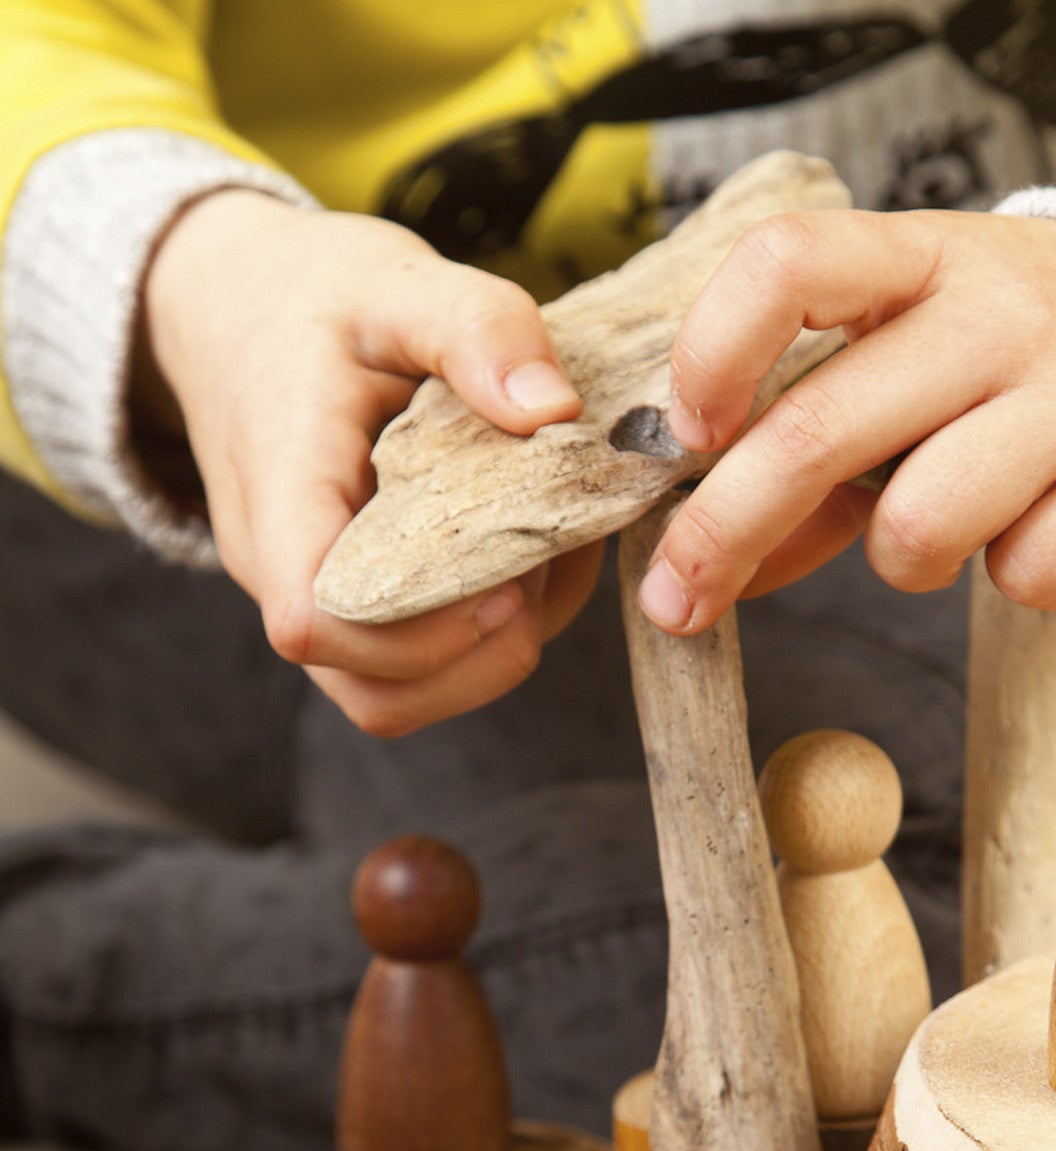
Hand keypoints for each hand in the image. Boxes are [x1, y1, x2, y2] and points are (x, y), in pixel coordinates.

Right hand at [139, 190, 600, 735]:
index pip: (316, 623)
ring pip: (403, 699)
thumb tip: (553, 410)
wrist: (240, 309)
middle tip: (546, 559)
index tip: (505, 574)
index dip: (420, 633)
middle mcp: (283, 571)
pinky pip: (424, 669)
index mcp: (278, 494)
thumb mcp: (396, 283)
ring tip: (545, 558)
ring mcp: (319, 602)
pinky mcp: (359, 610)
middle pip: (376, 693)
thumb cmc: (314, 301)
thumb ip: (476, 329)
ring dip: (496, 654)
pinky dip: (498, 637)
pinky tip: (535, 559)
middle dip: (484, 654)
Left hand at [639, 209, 1055, 632]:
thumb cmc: (1023, 360)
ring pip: (920, 524)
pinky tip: (1038, 532)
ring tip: (937, 533)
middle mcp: (1001, 309)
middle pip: (821, 428)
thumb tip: (718, 565)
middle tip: (675, 602)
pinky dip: (1013, 578)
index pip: (789, 263)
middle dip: (723, 532)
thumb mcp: (925, 349)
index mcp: (925, 257)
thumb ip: (826, 443)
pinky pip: (1029, 574)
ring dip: (899, 560)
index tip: (688, 433)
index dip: (713, 353)